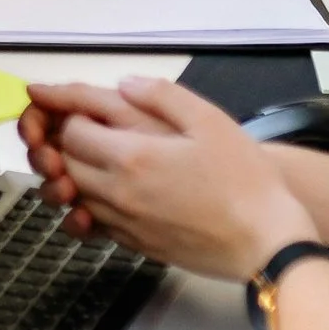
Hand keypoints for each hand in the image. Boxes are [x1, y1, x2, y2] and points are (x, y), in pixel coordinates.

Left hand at [17, 76, 309, 283]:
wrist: (267, 243)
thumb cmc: (246, 182)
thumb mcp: (209, 120)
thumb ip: (161, 96)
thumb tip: (124, 84)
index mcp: (133, 157)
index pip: (73, 130)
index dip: (69, 112)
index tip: (61, 101)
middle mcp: (120, 193)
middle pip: (66, 162)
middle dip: (63, 140)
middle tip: (74, 123)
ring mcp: (126, 223)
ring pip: (74, 194)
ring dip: (72, 172)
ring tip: (86, 154)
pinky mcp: (137, 245)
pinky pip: (93, 223)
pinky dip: (86, 205)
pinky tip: (103, 192)